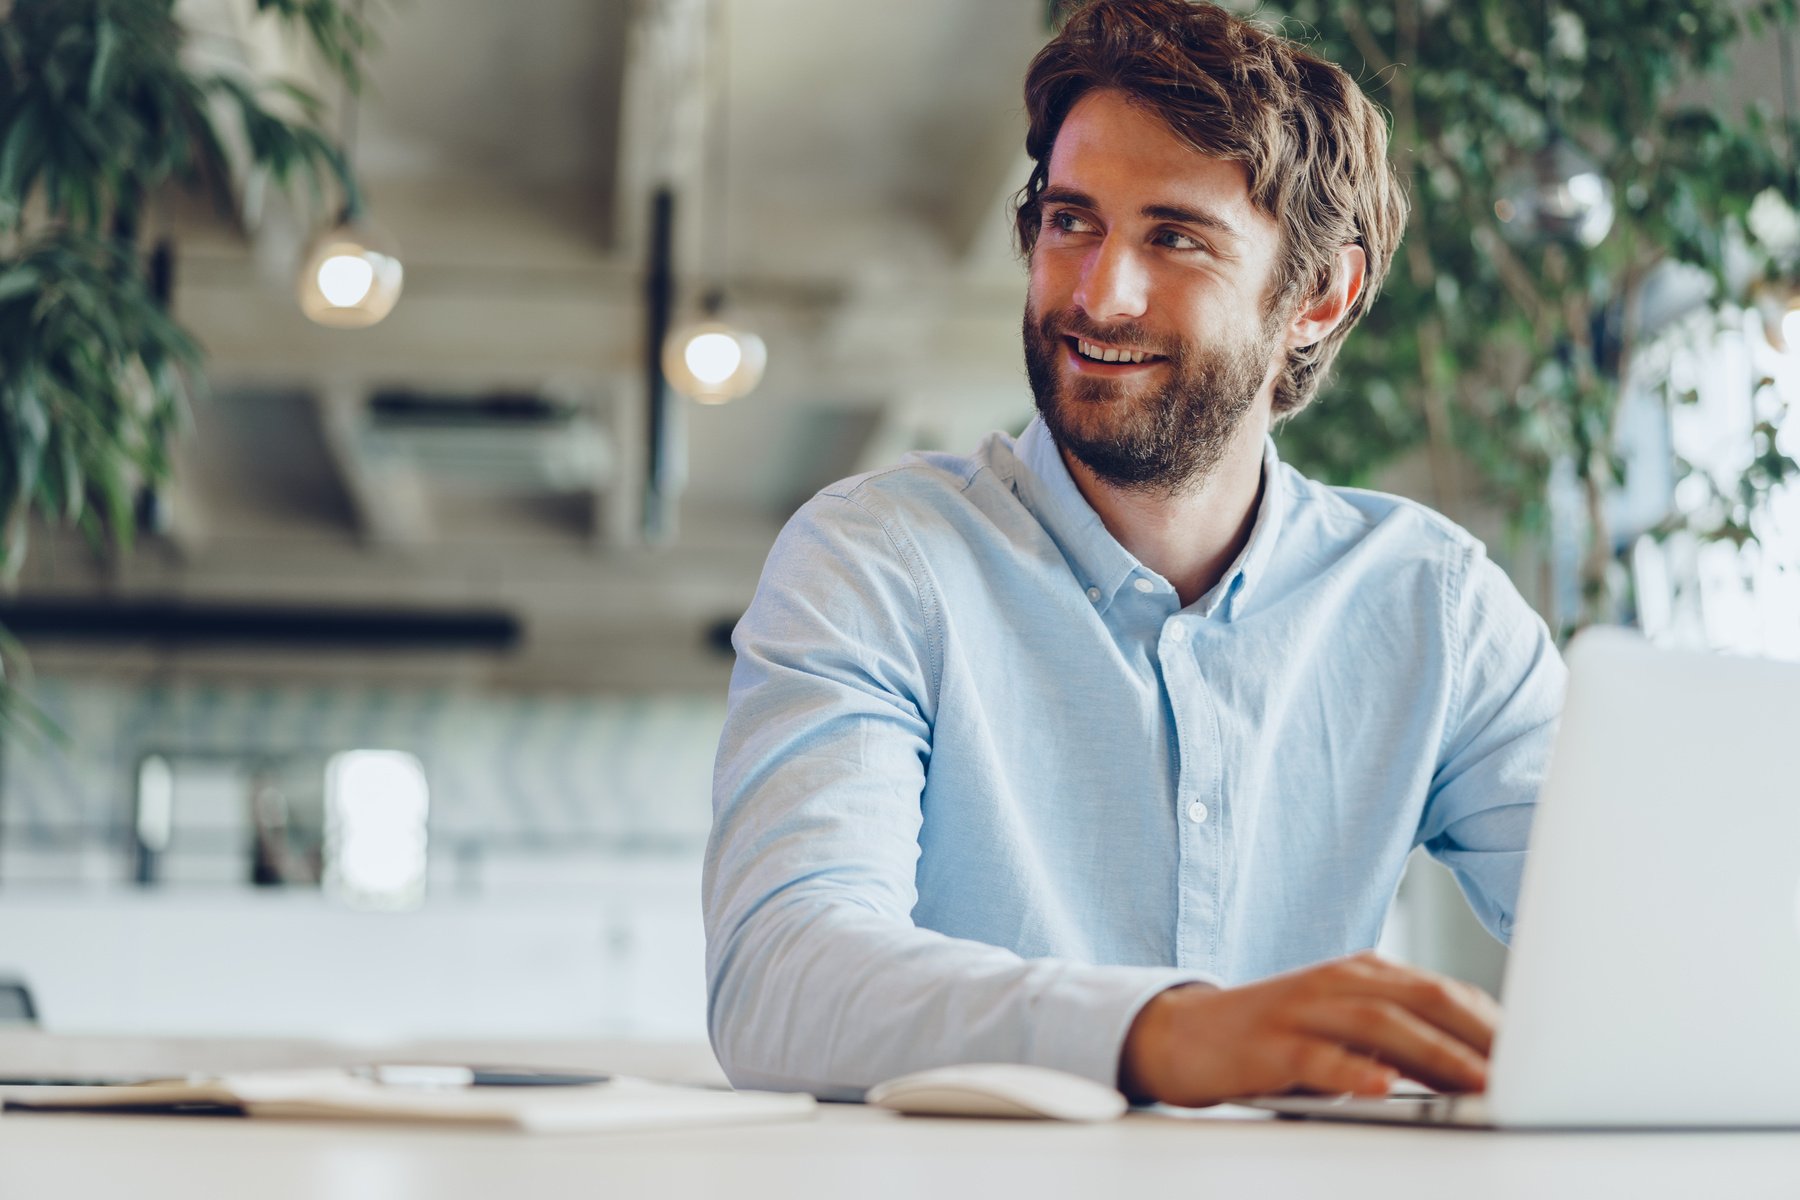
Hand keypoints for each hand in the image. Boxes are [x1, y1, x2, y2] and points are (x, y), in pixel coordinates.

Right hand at [1117, 951, 1498, 1106]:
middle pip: (1424, 999)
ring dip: (1436, 1056)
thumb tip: (1479, 1068)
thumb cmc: (1277, 1037)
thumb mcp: (1344, 1027)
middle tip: (1528, 1073)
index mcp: (1364, 972)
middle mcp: (1338, 981)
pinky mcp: (1268, 1043)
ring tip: (1480, 1084)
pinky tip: (1383, 1087)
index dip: (1494, 1024)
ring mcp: (1302, 1009)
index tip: (1542, 1057)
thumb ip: (1401, 1037)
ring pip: (1380, 1024)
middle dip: (1480, 1037)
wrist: (1184, 1034)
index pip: (1445, 991)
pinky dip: (1353, 1071)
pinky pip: (1317, 1056)